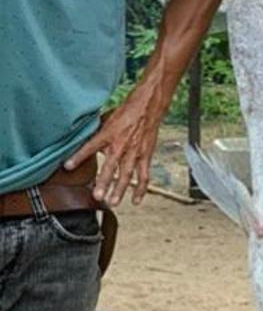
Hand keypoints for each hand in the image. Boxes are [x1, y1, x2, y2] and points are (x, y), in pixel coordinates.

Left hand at [64, 85, 165, 205]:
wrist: (147, 107)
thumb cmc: (124, 112)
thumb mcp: (105, 119)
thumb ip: (95, 133)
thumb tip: (79, 141)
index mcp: (108, 134)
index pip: (90, 146)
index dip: (79, 156)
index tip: (67, 167)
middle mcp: (121, 145)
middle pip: (111, 166)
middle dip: (104, 182)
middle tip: (97, 196)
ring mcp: (134, 152)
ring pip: (127, 174)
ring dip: (120, 190)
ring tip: (112, 202)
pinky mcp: (145, 156)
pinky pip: (144, 175)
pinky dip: (141, 189)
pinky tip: (136, 201)